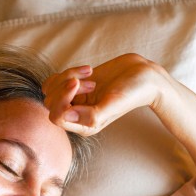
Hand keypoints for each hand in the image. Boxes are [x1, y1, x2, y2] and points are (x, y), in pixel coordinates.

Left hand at [42, 53, 168, 135]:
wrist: (144, 75)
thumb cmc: (133, 92)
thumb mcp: (114, 104)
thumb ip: (92, 115)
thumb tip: (67, 115)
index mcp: (85, 126)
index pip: (56, 117)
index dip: (61, 99)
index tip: (77, 82)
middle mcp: (77, 115)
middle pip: (51, 102)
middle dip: (65, 86)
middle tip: (90, 79)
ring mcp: (76, 100)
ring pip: (51, 89)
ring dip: (67, 76)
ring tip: (90, 73)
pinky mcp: (76, 85)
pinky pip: (57, 80)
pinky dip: (68, 71)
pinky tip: (89, 70)